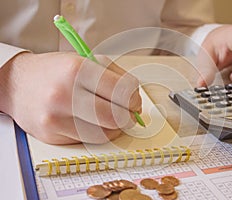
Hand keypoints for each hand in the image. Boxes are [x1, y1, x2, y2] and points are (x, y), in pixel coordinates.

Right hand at [0, 52, 140, 143]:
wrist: (18, 84)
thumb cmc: (56, 71)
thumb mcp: (85, 61)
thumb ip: (115, 77)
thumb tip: (135, 101)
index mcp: (77, 69)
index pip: (122, 91)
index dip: (134, 98)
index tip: (134, 100)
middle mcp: (64, 94)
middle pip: (115, 116)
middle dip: (129, 116)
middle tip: (129, 113)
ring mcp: (55, 118)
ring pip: (104, 133)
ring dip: (115, 127)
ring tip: (111, 116)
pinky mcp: (52, 136)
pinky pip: (88, 140)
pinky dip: (98, 133)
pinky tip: (95, 122)